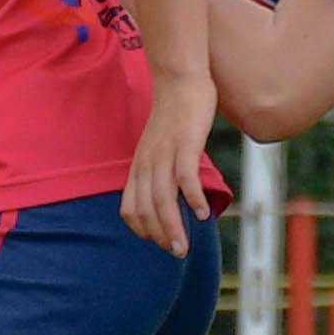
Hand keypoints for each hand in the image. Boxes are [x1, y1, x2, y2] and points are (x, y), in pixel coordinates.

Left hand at [123, 70, 217, 256]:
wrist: (180, 81)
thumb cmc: (175, 118)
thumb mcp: (160, 149)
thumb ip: (161, 172)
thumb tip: (172, 198)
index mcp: (140, 167)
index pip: (130, 208)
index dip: (142, 229)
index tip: (159, 242)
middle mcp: (147, 164)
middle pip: (146, 209)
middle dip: (160, 236)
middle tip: (177, 253)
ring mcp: (165, 154)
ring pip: (162, 199)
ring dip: (173, 227)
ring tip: (183, 247)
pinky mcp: (185, 144)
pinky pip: (184, 176)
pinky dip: (192, 198)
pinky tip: (203, 213)